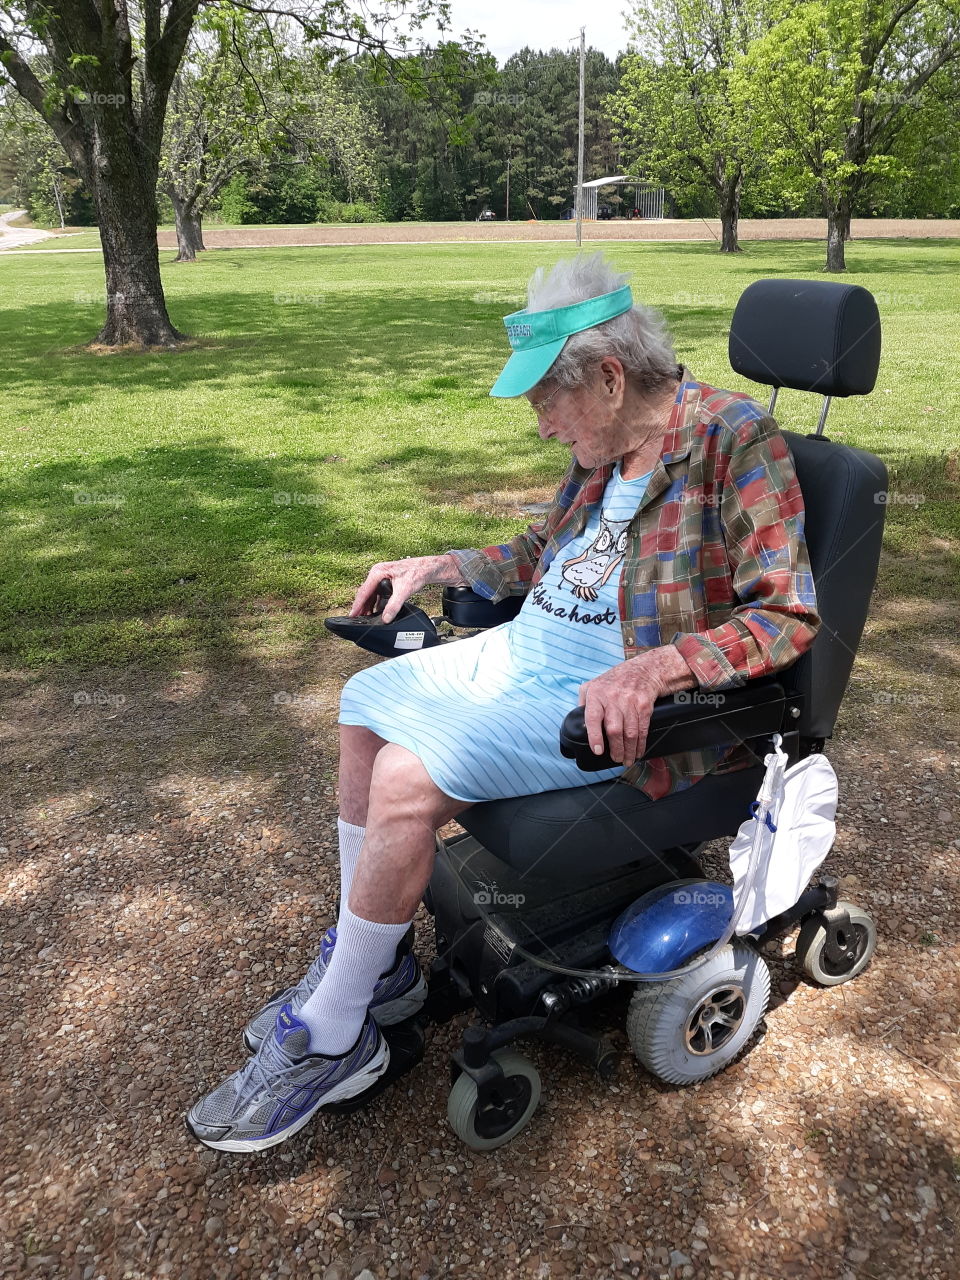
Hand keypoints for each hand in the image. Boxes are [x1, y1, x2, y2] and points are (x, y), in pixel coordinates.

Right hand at [350, 554, 464, 623]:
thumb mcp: (404, 591)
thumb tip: (386, 618)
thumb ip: (394, 605)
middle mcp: (377, 573)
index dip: (357, 605)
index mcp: (378, 572)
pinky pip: (377, 593)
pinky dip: (375, 603)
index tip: (352, 615)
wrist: (426, 568)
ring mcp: (381, 577)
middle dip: (362, 607)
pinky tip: (376, 611)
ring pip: (371, 594)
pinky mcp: (386, 581)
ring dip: (368, 606)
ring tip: (366, 618)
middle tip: (357, 619)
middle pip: (365, 593)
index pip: (364, 591)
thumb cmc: (416, 573)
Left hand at [578, 646, 696, 767]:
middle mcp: (613, 698)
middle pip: (614, 729)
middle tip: (615, 759)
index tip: (597, 750)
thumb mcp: (593, 684)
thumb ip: (583, 702)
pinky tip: (638, 751)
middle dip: (615, 749)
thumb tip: (577, 721)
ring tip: (626, 760)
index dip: (595, 736)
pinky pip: (642, 729)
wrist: (644, 670)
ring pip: (630, 732)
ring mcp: (630, 702)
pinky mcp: (644, 706)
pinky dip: (641, 744)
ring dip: (629, 750)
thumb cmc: (616, 680)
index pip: (593, 717)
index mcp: (596, 694)